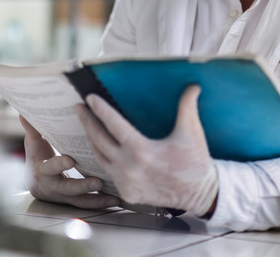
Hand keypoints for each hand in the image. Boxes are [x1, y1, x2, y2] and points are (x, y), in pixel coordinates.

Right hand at [19, 115, 119, 208]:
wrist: (35, 183)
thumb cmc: (37, 157)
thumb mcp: (33, 144)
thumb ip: (32, 129)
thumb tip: (24, 112)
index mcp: (42, 171)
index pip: (50, 168)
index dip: (59, 165)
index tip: (70, 160)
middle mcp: (52, 187)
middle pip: (68, 188)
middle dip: (83, 186)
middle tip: (98, 182)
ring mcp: (63, 196)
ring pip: (80, 201)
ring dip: (97, 200)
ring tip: (113, 197)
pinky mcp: (73, 201)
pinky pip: (87, 204)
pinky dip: (101, 203)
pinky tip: (116, 200)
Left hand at [76, 85, 217, 216]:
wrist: (200, 194)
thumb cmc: (195, 161)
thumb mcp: (191, 132)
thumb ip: (187, 107)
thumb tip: (193, 86)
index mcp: (142, 150)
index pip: (114, 125)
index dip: (100, 110)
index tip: (89, 98)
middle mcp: (129, 167)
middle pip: (99, 140)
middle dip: (87, 121)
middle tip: (78, 107)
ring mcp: (126, 182)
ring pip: (100, 157)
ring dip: (91, 140)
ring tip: (87, 125)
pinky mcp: (127, 193)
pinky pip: (108, 173)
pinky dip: (103, 159)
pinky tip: (100, 149)